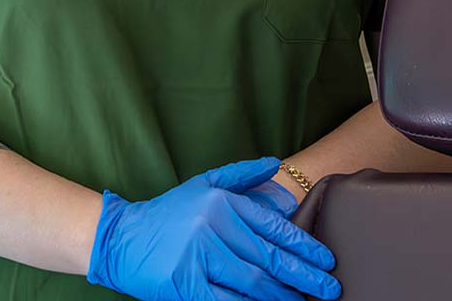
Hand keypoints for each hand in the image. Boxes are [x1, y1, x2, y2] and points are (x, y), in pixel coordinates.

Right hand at [86, 155, 339, 300]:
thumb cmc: (167, 213)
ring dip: (283, 296)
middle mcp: (213, 226)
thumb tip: (275, 164)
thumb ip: (240, 175)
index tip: (326, 260)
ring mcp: (200, 256)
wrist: (121, 237)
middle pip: (269, 257)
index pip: (272, 227)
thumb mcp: (202, 184)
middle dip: (304, 276)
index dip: (304, 246)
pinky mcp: (187, 283)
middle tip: (330, 289)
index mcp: (221, 203)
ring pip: (253, 282)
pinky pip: (227, 300)